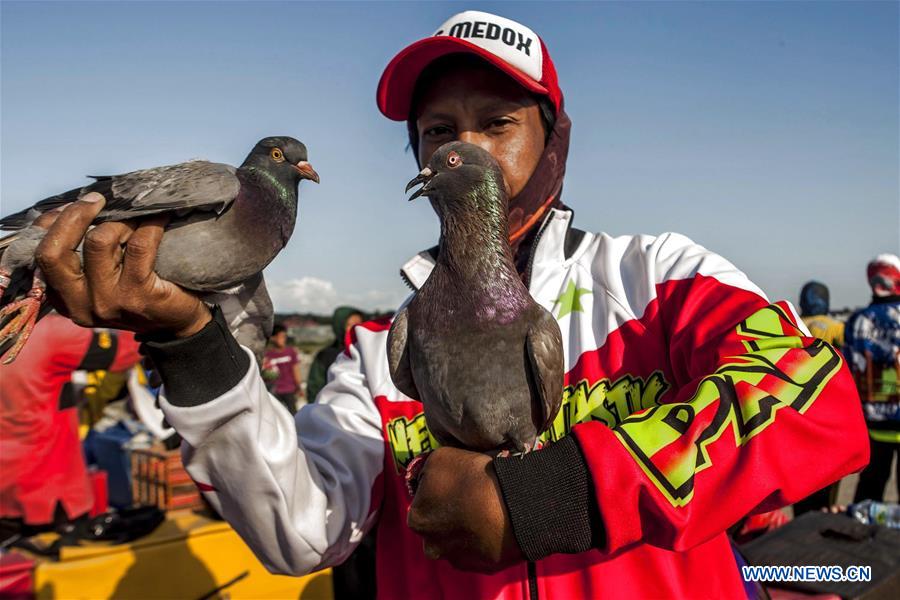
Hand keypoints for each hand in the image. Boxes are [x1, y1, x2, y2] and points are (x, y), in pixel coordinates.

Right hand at [34, 193, 210, 336]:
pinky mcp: (140, 296)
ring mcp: (108, 302)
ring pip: (99, 242)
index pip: (42, 255)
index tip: (74, 204)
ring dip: (119, 221)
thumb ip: (82, 253)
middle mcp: (80, 304)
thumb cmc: (138, 290)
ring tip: (135, 219)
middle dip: (74, 215)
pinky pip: (140, 245)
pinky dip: (151, 225)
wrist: (178, 322)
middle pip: (56, 251)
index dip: (52, 222)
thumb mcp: (102, 277)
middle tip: (97, 200)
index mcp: (64, 298)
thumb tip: (71, 207)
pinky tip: (160, 219)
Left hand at [406, 446, 522, 571]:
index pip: (422, 500)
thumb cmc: (475, 479)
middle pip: (438, 524)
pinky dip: (485, 537)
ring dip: (468, 525)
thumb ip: (426, 469)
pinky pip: (480, 549)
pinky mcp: (484, 566)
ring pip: (458, 538)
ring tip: (486, 507)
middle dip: (450, 511)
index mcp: (417, 520)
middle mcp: (432, 546)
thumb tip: (426, 475)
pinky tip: (495, 522)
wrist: (516, 505)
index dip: (439, 488)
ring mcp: (458, 558)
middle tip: (471, 494)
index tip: (454, 482)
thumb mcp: (440, 458)